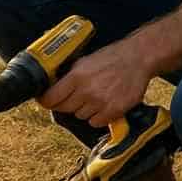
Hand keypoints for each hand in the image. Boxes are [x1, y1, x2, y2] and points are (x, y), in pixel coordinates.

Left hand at [37, 40, 153, 129]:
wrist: (137, 59)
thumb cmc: (111, 58)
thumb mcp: (84, 61)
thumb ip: (69, 75)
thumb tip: (52, 87)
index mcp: (77, 76)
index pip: (51, 98)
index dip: (45, 101)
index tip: (44, 102)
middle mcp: (87, 91)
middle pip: (65, 109)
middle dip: (66, 103)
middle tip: (75, 96)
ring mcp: (100, 103)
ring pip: (80, 116)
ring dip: (84, 109)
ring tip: (95, 96)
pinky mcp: (114, 111)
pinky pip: (96, 122)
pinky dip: (98, 116)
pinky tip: (103, 104)